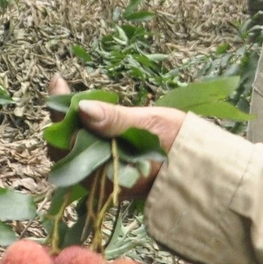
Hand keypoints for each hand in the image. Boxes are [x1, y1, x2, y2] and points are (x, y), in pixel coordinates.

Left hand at [47, 75, 185, 200]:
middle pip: (65, 149)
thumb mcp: (150, 125)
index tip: (59, 83)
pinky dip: (85, 131)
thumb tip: (82, 108)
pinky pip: (88, 151)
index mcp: (106, 172)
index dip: (60, 113)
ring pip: (75, 150)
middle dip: (62, 118)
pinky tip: (90, 114)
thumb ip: (116, 120)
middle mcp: (101, 180)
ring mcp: (105, 178)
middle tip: (64, 89)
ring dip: (72, 124)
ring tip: (74, 98)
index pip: (68, 143)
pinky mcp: (112, 172)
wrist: (203, 167)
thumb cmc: (181, 146)